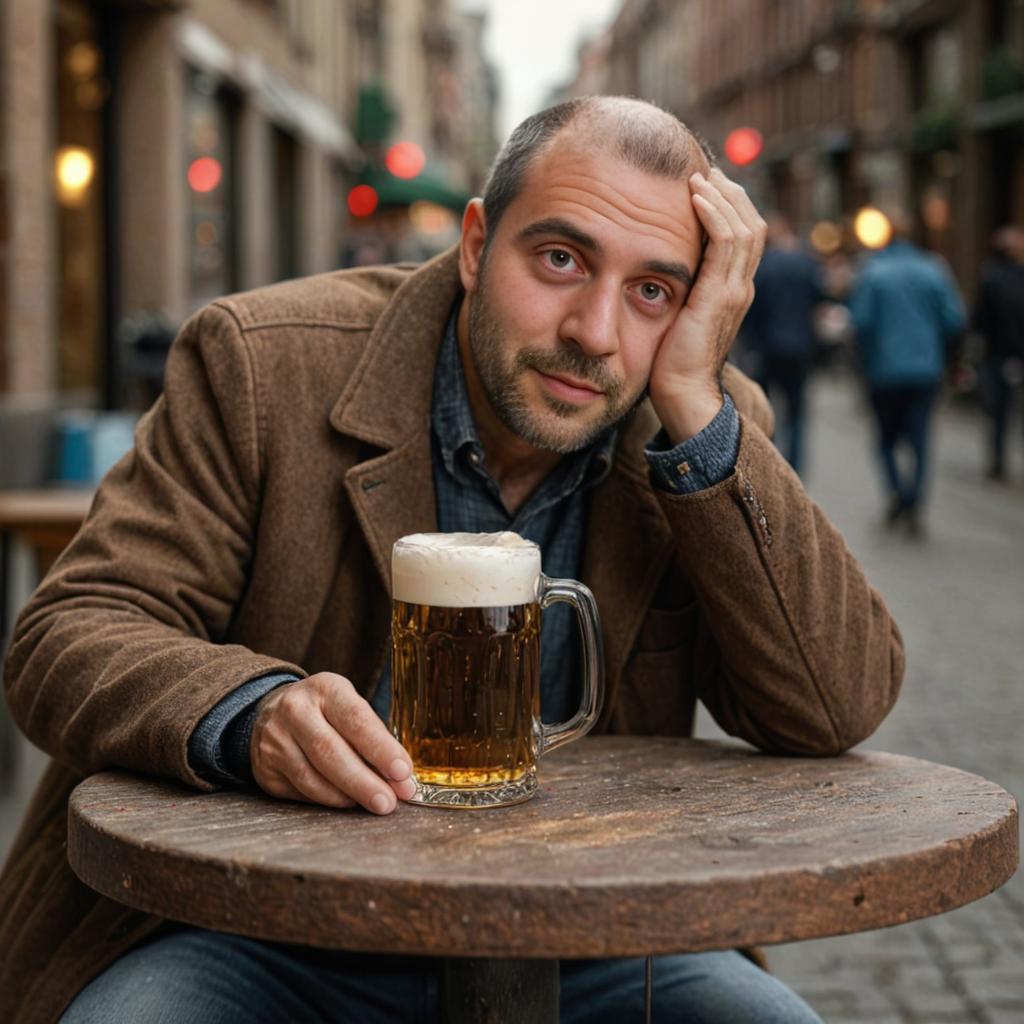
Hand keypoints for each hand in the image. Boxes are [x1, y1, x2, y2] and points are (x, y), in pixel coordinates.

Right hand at [251, 672, 415, 813]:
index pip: (356, 720)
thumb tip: (400, 779)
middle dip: (364, 782)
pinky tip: (347, 800)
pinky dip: (328, 800)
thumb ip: (373, 738)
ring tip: (373, 803)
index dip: (381, 749)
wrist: (272, 712)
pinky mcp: (266, 769)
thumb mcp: (349, 707)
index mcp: (325, 688)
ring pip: (312, 778)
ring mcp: (275, 740)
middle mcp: (295, 710)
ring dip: (347, 797)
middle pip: (330, 752)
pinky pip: (300, 791)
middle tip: (389, 802)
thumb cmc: (326, 712)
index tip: (403, 772)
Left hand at [649, 167, 765, 443]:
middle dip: (730, 193)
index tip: (703, 186)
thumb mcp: (676, 315)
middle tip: (704, 172)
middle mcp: (740, 287)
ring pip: (745, 226)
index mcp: (732, 290)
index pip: (743, 235)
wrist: (680, 394)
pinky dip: (715, 215)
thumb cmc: (670, 361)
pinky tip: (695, 198)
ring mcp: (734, 291)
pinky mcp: (720, 296)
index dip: (729, 206)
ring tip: (700, 177)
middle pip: (752, 223)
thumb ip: (678, 290)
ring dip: (722, 197)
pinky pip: (727, 243)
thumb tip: (657, 268)